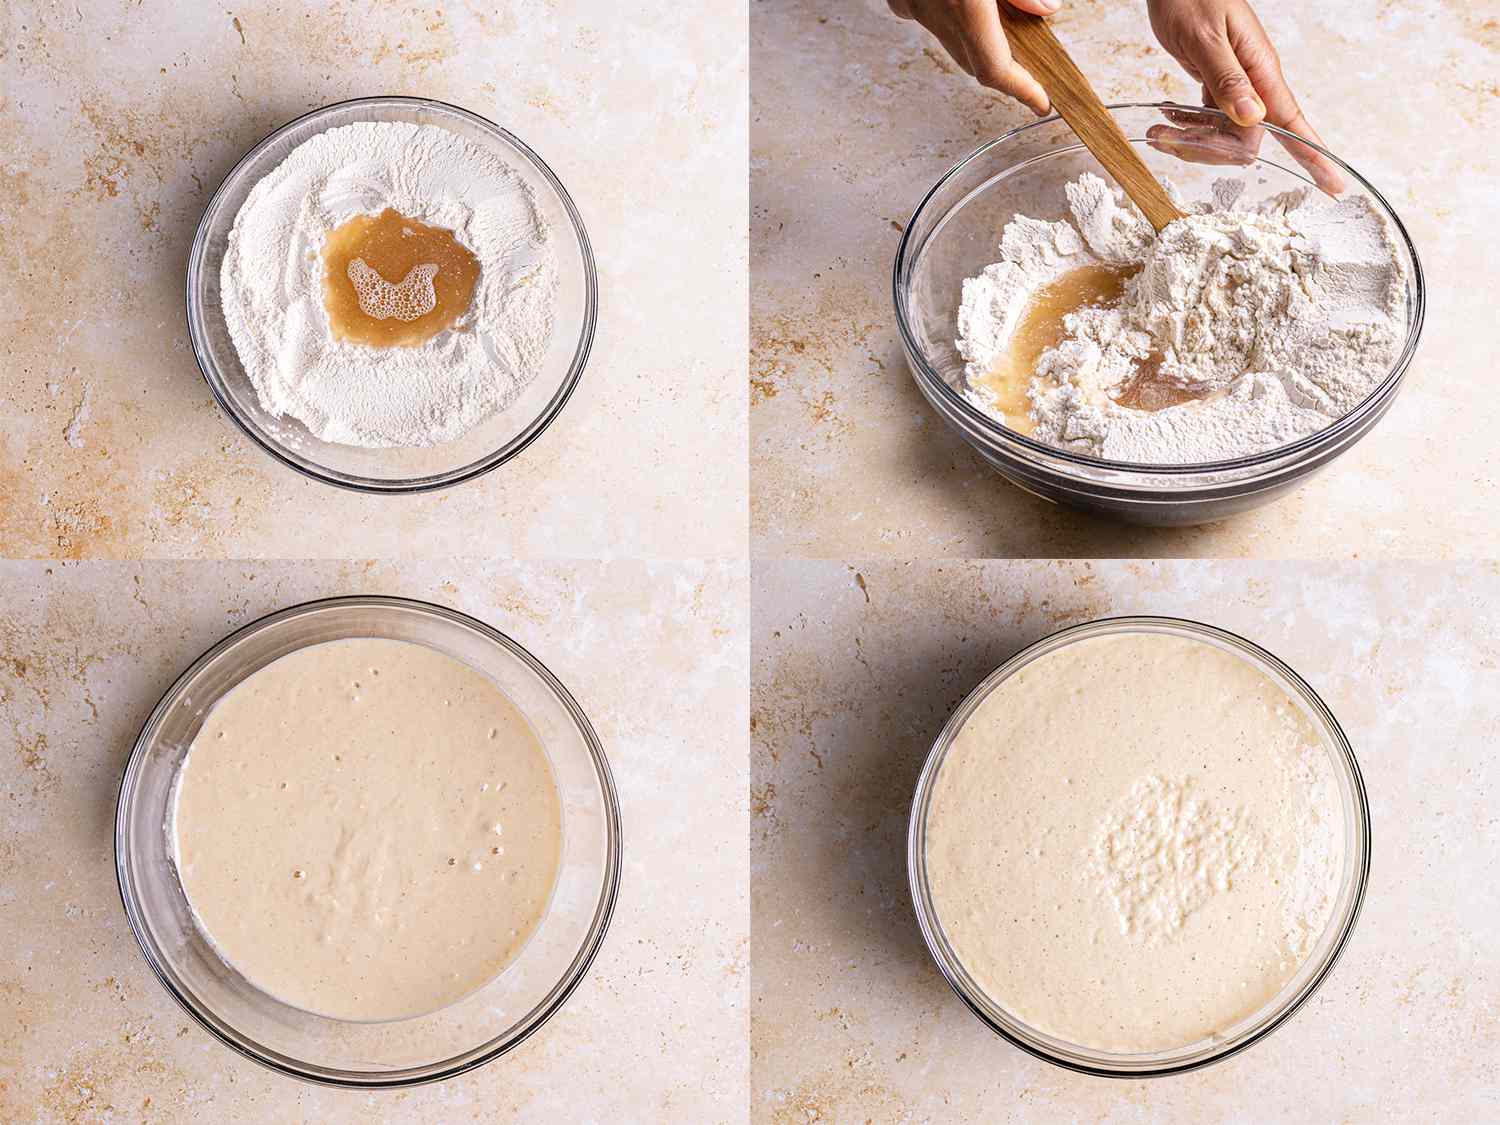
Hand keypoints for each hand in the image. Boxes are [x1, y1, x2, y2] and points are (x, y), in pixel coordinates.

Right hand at [888, 0, 1062, 114]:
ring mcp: (913, 5)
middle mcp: (932, 10)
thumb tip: (1044, 10)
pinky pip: (931, 20)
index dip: (1021, 90)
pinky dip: (950, 22)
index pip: (995, 68)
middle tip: (1032, 77)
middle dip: (1004, 73)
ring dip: (977, 45)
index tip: (1040, 104)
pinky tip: (961, 11)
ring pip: (951, 41)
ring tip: (1004, 33)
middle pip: (973, 62)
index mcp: (963, 4)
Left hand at [1144, 0, 1344, 191]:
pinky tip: (1166, 118)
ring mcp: (1237, 84)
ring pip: (1224, 135)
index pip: (1293, 121)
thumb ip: (1227, 79)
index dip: (1313, 156)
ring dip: (1190, 140)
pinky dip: (1186, 126)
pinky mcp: (1218, 84)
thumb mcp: (1205, 37)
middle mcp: (1254, 82)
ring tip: (1157, 129)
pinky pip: (1209, 120)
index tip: (1335, 186)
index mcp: (1260, 69)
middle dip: (1206, 149)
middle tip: (1164, 137)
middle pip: (1245, 140)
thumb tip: (1253, 119)